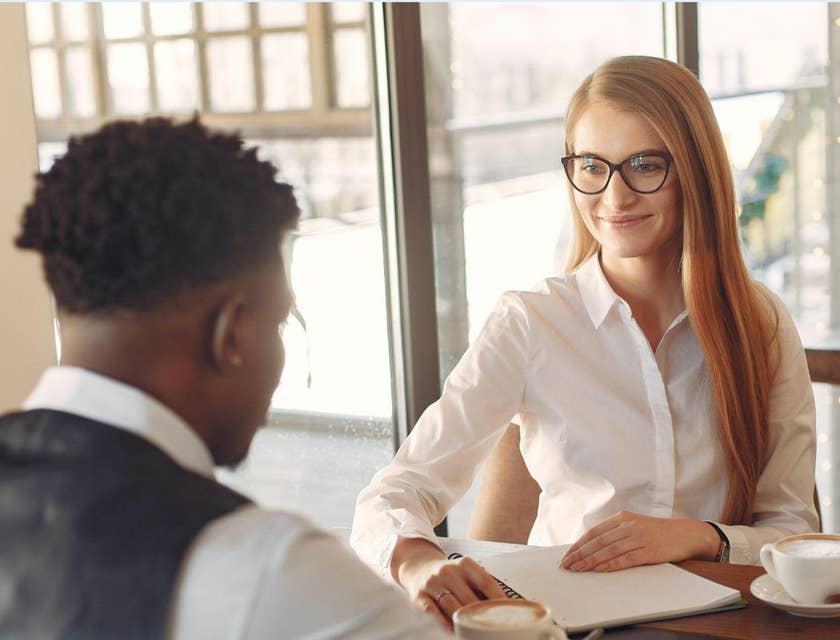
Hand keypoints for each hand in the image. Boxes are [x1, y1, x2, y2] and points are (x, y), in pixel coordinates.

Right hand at [393, 538, 507, 629]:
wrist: (418, 567)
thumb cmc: (449, 575)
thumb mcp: (465, 572)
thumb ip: (482, 587)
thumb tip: (508, 606)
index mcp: (465, 564)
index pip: (486, 582)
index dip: (498, 600)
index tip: (509, 613)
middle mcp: (448, 571)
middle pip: (469, 599)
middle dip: (482, 616)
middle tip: (494, 628)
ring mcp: (433, 583)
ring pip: (452, 606)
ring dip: (464, 622)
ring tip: (475, 633)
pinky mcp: (419, 595)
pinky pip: (431, 611)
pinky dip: (442, 622)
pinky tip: (451, 630)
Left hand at [559, 511, 719, 572]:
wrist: (686, 533)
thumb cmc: (658, 532)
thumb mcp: (634, 525)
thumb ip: (615, 533)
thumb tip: (592, 547)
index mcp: (622, 518)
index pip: (594, 532)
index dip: (579, 544)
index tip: (567, 555)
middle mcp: (629, 526)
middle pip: (598, 541)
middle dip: (580, 554)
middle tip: (567, 565)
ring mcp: (639, 538)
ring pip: (609, 550)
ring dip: (591, 561)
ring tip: (579, 570)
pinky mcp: (650, 551)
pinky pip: (627, 559)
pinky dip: (612, 565)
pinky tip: (601, 570)